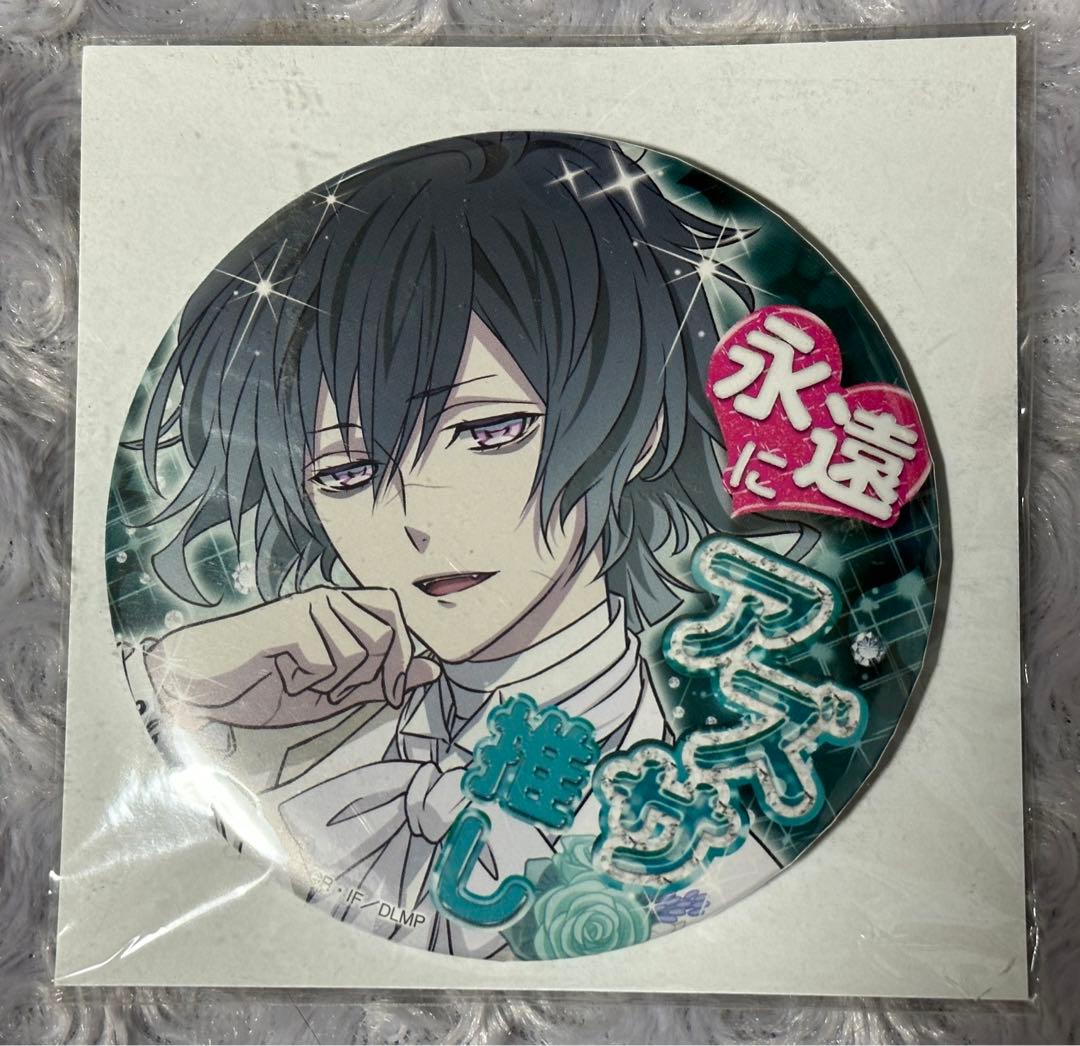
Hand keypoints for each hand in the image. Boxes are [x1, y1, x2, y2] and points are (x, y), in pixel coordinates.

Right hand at [144, 586, 440, 728]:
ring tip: (304, 680)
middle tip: (332, 689)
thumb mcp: (336, 691)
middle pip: (388, 634)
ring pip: (360, 650)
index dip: (402, 658)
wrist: (205, 685)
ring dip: (335, 682)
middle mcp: (330, 598)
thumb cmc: (268, 684)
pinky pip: (326, 661)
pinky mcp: (289, 622)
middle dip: (369, 676)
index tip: (386, 694)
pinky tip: (284, 674)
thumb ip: (383, 679)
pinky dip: (309, 682)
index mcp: (344, 608)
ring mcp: (308, 606)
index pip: (399, 615)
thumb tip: (433, 670)